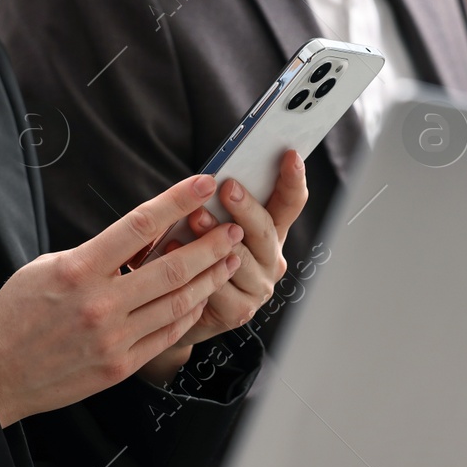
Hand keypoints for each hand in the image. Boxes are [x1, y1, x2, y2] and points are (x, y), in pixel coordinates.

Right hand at [0, 175, 243, 424]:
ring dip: (210, 278)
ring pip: (178, 302)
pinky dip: (190, 313)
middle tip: (233, 229)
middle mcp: (100, 304)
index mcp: (78, 269)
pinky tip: (203, 296)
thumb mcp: (47, 267)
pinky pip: (167, 334)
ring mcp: (113, 338)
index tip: (202, 183)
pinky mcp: (120, 365)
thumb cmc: (16, 314)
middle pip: (171, 267)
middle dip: (211, 245)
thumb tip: (142, 236)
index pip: (139, 225)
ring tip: (229, 260)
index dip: (176, 201)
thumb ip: (96, 253)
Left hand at [172, 150, 308, 345]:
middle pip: (266, 230)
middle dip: (246, 207)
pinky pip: (221, 289)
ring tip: (194, 219)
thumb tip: (208, 179)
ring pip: (242, 259)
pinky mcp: (240, 311)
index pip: (290, 203)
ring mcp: (259, 287)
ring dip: (216, 237)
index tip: (289, 155)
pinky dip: (197, 272)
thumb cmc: (191, 255)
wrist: (174, 308)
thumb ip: (217, 206)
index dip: (293, 179)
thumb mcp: (208, 224)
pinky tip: (175, 254)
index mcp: (269, 232)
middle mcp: (271, 259)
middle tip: (227, 187)